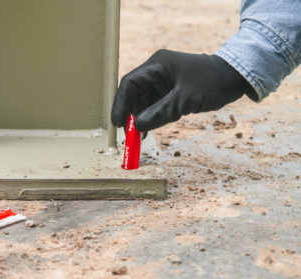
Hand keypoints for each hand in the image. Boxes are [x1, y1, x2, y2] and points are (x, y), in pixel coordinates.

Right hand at [111, 49, 253, 131]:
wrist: (236, 77)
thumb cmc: (213, 82)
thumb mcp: (185, 100)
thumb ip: (160, 113)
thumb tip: (138, 126)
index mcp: (157, 65)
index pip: (129, 84)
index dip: (121, 104)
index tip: (118, 123)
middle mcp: (156, 72)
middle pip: (133, 94)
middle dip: (129, 114)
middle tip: (127, 136)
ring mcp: (162, 82)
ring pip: (142, 102)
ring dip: (138, 119)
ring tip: (136, 138)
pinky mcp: (168, 91)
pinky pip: (152, 106)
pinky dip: (149, 119)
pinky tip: (146, 132)